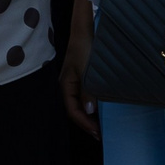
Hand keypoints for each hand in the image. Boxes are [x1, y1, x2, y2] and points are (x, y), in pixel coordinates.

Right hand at [60, 0, 98, 138]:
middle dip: (86, 123)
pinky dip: (91, 106)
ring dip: (89, 116)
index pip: (73, 111)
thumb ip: (88, 90)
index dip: (85, 123)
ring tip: (100, 126)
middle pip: (75, 110)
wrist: (85, 30)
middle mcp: (67, 86)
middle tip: (99, 134)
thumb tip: (90, 111)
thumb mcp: (87, 70)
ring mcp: (73, 82)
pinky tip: (99, 109)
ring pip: (79, 104)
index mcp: (65, 86)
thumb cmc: (84, 48)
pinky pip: (83, 96)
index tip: (97, 133)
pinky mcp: (80, 78)